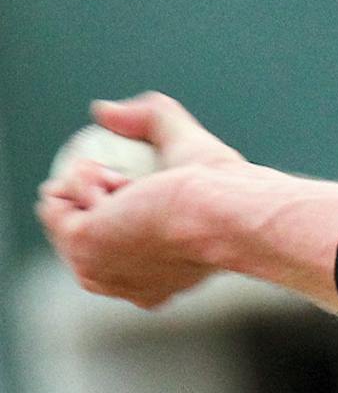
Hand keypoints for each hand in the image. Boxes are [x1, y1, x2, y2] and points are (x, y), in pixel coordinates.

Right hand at [36, 92, 247, 308]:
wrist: (227, 212)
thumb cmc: (225, 192)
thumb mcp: (190, 147)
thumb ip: (152, 120)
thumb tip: (103, 111)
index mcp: (142, 280)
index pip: (99, 235)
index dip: (110, 199)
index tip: (143, 189)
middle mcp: (112, 281)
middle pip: (72, 220)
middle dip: (96, 190)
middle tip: (140, 189)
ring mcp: (93, 268)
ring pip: (59, 206)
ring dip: (90, 181)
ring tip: (134, 190)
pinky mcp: (81, 246)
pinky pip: (55, 198)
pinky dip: (83, 179)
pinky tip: (122, 188)